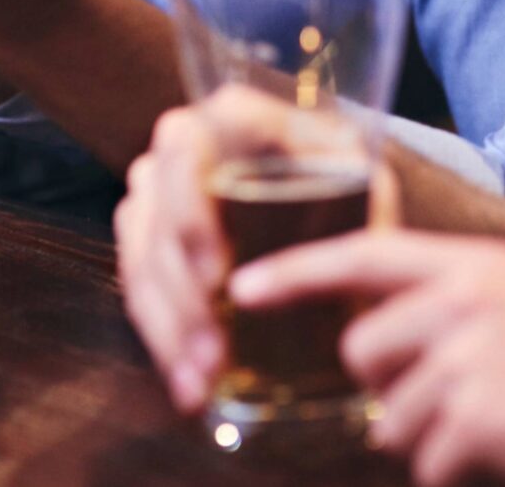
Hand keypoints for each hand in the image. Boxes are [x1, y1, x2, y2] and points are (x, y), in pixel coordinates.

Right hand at [117, 88, 398, 412]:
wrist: (329, 201)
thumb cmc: (349, 187)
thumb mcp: (365, 181)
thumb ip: (365, 200)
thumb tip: (365, 255)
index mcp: (231, 117)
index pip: (188, 152)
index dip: (191, 215)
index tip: (217, 278)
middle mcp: (182, 145)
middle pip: (157, 217)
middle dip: (181, 294)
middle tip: (213, 352)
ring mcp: (157, 192)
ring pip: (142, 261)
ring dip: (170, 329)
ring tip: (203, 381)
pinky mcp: (147, 240)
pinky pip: (139, 290)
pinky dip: (163, 342)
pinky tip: (190, 387)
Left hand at [231, 232, 504, 486]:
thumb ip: (464, 307)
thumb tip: (388, 347)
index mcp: (478, 265)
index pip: (364, 254)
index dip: (295, 269)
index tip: (241, 286)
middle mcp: (466, 300)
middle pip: (363, 352)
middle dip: (389, 390)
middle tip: (453, 404)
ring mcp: (470, 358)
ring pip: (392, 418)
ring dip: (434, 439)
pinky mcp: (479, 418)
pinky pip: (432, 462)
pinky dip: (466, 470)